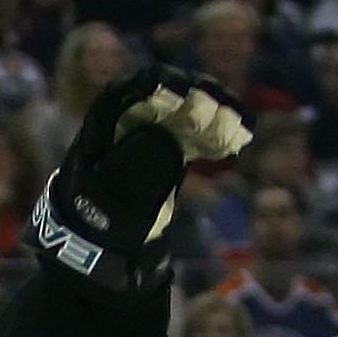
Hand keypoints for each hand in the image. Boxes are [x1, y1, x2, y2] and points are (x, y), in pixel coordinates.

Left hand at [29, 65, 250, 294]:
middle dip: (197, 99)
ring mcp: (154, 137)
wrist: (104, 251)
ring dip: (215, 117)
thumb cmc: (99, 221)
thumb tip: (167, 136)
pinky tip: (238, 141)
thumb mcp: (111, 197)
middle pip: (167, 97)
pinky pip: (197, 138)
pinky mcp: (173, 153)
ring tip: (239, 129)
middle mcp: (129, 124)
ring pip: (188, 116)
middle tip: (224, 112)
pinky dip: (217, 138)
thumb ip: (137, 165)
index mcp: (103, 125)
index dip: (160, 85)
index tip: (186, 94)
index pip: (132, 90)